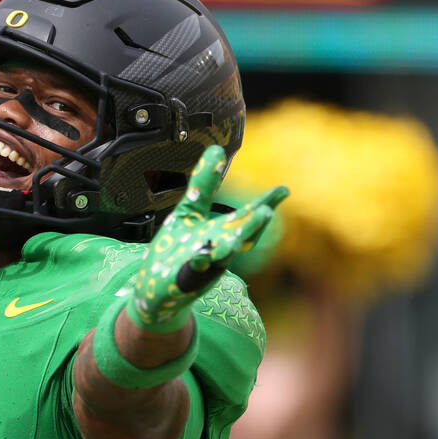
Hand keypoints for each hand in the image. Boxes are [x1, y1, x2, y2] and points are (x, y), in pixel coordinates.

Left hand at [128, 144, 286, 330]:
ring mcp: (204, 268)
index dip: (265, 204)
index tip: (283, 190)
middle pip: (241, 238)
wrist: (154, 289)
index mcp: (222, 233)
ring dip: (229, 248)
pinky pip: (193, 273)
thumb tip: (216, 149)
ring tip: (235, 240)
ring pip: (221, 258)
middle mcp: (219, 250)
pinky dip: (198, 265)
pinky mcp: (184, 281)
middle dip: (253, 226)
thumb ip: (203, 185)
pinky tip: (199, 257)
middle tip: (266, 212)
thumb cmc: (176, 249)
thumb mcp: (189, 211)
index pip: (247, 216)